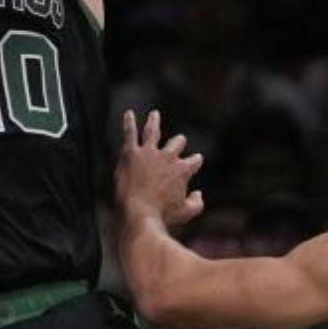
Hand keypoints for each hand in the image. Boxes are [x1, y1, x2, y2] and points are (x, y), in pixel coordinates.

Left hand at [116, 110, 204, 229]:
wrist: (139, 212)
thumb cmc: (163, 215)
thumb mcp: (186, 213)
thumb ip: (197, 203)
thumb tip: (198, 194)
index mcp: (182, 169)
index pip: (194, 161)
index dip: (195, 161)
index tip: (195, 161)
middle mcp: (168, 156)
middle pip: (176, 143)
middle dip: (178, 142)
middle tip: (179, 141)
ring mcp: (148, 152)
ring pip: (153, 131)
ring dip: (154, 122)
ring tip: (154, 114)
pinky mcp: (131, 153)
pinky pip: (130, 133)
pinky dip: (129, 122)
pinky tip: (128, 114)